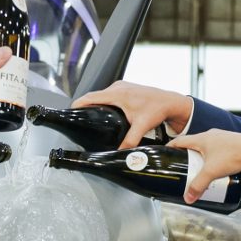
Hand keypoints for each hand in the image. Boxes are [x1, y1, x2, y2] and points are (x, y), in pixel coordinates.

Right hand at [72, 80, 192, 147]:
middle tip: (79, 121)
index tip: (69, 113)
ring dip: (94, 104)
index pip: (89, 97)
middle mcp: (117, 87)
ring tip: (88, 118)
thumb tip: (121, 154)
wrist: (170, 101)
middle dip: (84, 107)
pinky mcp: (124, 88)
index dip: (77, 105)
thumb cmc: (157, 109)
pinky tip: (103, 113)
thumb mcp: (142, 126)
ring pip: (101, 95)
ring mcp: (121, 86)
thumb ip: (130, 140)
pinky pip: (108, 94)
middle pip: (93, 96)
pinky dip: (103, 102)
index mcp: (117, 94)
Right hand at [167, 130, 240, 202]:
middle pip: (192, 145)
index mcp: (201, 138)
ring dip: (200, 157)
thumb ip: (198, 185)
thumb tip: (188, 198)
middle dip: (186, 156)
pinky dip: (212, 158)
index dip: (170, 148)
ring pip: (206, 147)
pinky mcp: (231, 143)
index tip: (165, 155)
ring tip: (198, 170)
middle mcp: (210, 135)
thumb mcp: (212, 172)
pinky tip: (215, 167)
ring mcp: (221, 138)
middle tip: (182, 168)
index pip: (180, 140)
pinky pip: (217, 150)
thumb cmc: (235, 155)